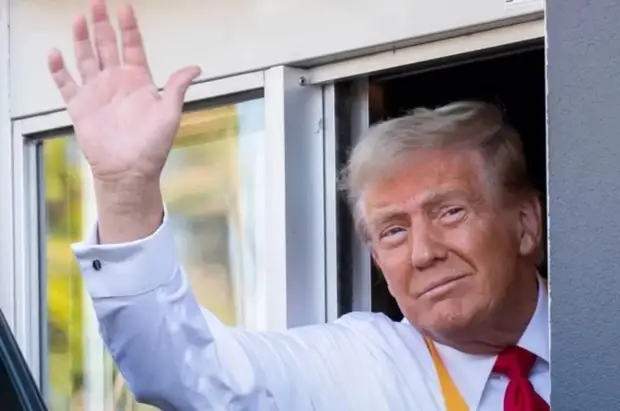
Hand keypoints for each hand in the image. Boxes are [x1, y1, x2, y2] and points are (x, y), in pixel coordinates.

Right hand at [48, 0, 199, 185]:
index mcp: (139, 80)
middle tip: (97, 3)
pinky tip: (55, 53)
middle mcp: (116, 81)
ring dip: (81, 39)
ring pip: (86, 58)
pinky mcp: (80, 106)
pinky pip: (65, 84)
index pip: (133, 46)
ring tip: (79, 19)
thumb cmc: (153, 145)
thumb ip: (177, 86)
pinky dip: (58, 69)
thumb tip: (196, 67)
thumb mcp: (170, 113)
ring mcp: (97, 92)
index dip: (129, 27)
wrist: (130, 170)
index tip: (125, 8)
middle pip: (106, 46)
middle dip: (102, 25)